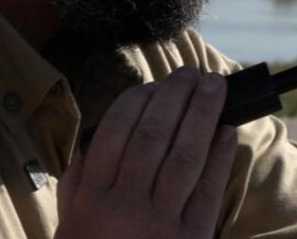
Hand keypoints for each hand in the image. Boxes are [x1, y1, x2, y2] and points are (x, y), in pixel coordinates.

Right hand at [56, 67, 237, 238]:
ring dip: (202, 116)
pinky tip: (226, 132)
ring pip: (184, 156)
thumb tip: (96, 136)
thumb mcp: (70, 223)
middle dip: (175, 98)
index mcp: (92, 199)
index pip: (116, 134)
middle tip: (192, 73)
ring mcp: (160, 223)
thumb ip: (78, 180)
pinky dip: (219, 157)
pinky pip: (208, 190)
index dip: (138, 102)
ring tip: (215, 87)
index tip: (154, 84)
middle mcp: (125, 206)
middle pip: (154, 137)